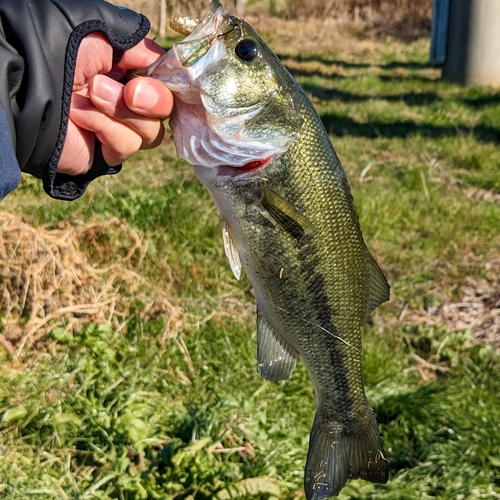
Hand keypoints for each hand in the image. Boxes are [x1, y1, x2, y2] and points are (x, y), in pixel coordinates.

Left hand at [58, 33, 172, 174]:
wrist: (25, 88)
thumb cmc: (58, 52)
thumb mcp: (104, 34)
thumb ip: (141, 46)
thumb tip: (166, 63)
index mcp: (125, 70)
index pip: (164, 81)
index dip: (168, 82)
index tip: (161, 77)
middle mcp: (124, 100)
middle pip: (166, 110)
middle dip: (152, 99)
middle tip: (131, 93)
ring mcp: (116, 127)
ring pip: (152, 132)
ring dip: (123, 111)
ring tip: (90, 96)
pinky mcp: (106, 152)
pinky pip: (128, 145)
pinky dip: (106, 128)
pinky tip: (80, 117)